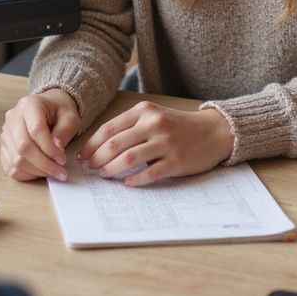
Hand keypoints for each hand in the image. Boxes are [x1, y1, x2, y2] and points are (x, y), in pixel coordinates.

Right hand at [0, 89, 81, 181]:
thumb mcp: (69, 118)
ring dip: (36, 171)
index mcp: (29, 105)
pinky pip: (10, 167)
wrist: (49, 106)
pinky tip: (40, 171)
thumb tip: (56, 153)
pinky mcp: (4, 146)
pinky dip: (26, 174)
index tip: (63, 160)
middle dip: (44, 164)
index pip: (36, 131)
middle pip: (23, 147)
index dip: (50, 149)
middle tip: (61, 172)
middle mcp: (13, 117)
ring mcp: (6, 132)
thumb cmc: (59, 111)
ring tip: (52, 172)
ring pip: (16, 160)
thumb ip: (63, 134)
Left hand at [77, 103, 233, 186]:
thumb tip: (101, 146)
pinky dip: (135, 179)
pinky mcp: (176, 161)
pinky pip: (150, 172)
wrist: (213, 131)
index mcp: (144, 111)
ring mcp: (166, 143)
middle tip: (90, 167)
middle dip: (98, 157)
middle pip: (115, 143)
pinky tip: (127, 183)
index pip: (110, 128)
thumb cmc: (177, 125)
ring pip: (129, 158)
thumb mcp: (154, 116)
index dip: (92, 143)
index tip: (83, 155)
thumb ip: (131, 127)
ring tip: (104, 175)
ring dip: (112, 169)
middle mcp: (154, 124)